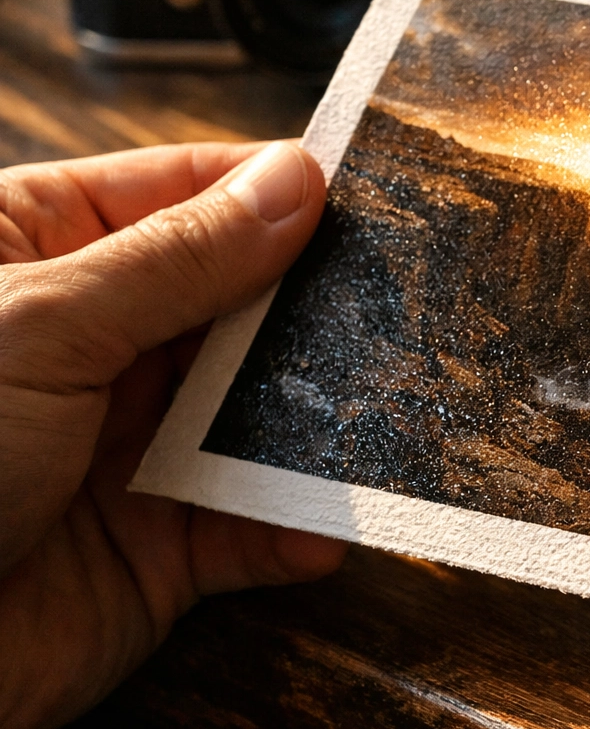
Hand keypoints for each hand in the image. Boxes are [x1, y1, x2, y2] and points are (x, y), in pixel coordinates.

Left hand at [0, 141, 344, 728]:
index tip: (371, 195)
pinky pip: (254, 524)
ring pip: (260, 412)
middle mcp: (95, 345)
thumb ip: (181, 257)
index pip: (185, 194)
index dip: (275, 191)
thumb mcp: (45, 324)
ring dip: (319, 418)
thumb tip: (294, 181)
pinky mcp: (159, 547)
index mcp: (44, 254)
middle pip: (242, 302)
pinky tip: (322, 521)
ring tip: (387, 407)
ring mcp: (130, 444)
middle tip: (406, 304)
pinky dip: (294, 525)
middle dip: (316, 309)